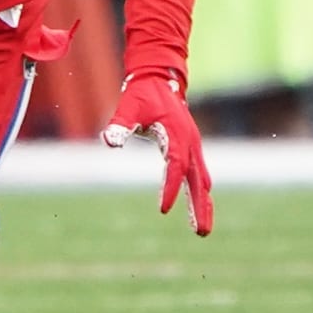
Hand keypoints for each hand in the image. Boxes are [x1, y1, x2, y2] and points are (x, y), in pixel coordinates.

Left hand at [101, 71, 212, 235]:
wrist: (159, 78)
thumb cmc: (141, 94)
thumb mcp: (128, 107)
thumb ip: (119, 124)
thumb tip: (109, 141)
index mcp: (177, 135)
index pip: (175, 167)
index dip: (169, 188)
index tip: (162, 209)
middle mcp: (190, 143)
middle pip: (197, 180)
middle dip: (200, 207)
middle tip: (201, 233)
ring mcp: (193, 146)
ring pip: (201, 180)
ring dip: (202, 204)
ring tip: (202, 231)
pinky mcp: (191, 148)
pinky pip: (197, 174)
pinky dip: (199, 192)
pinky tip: (199, 207)